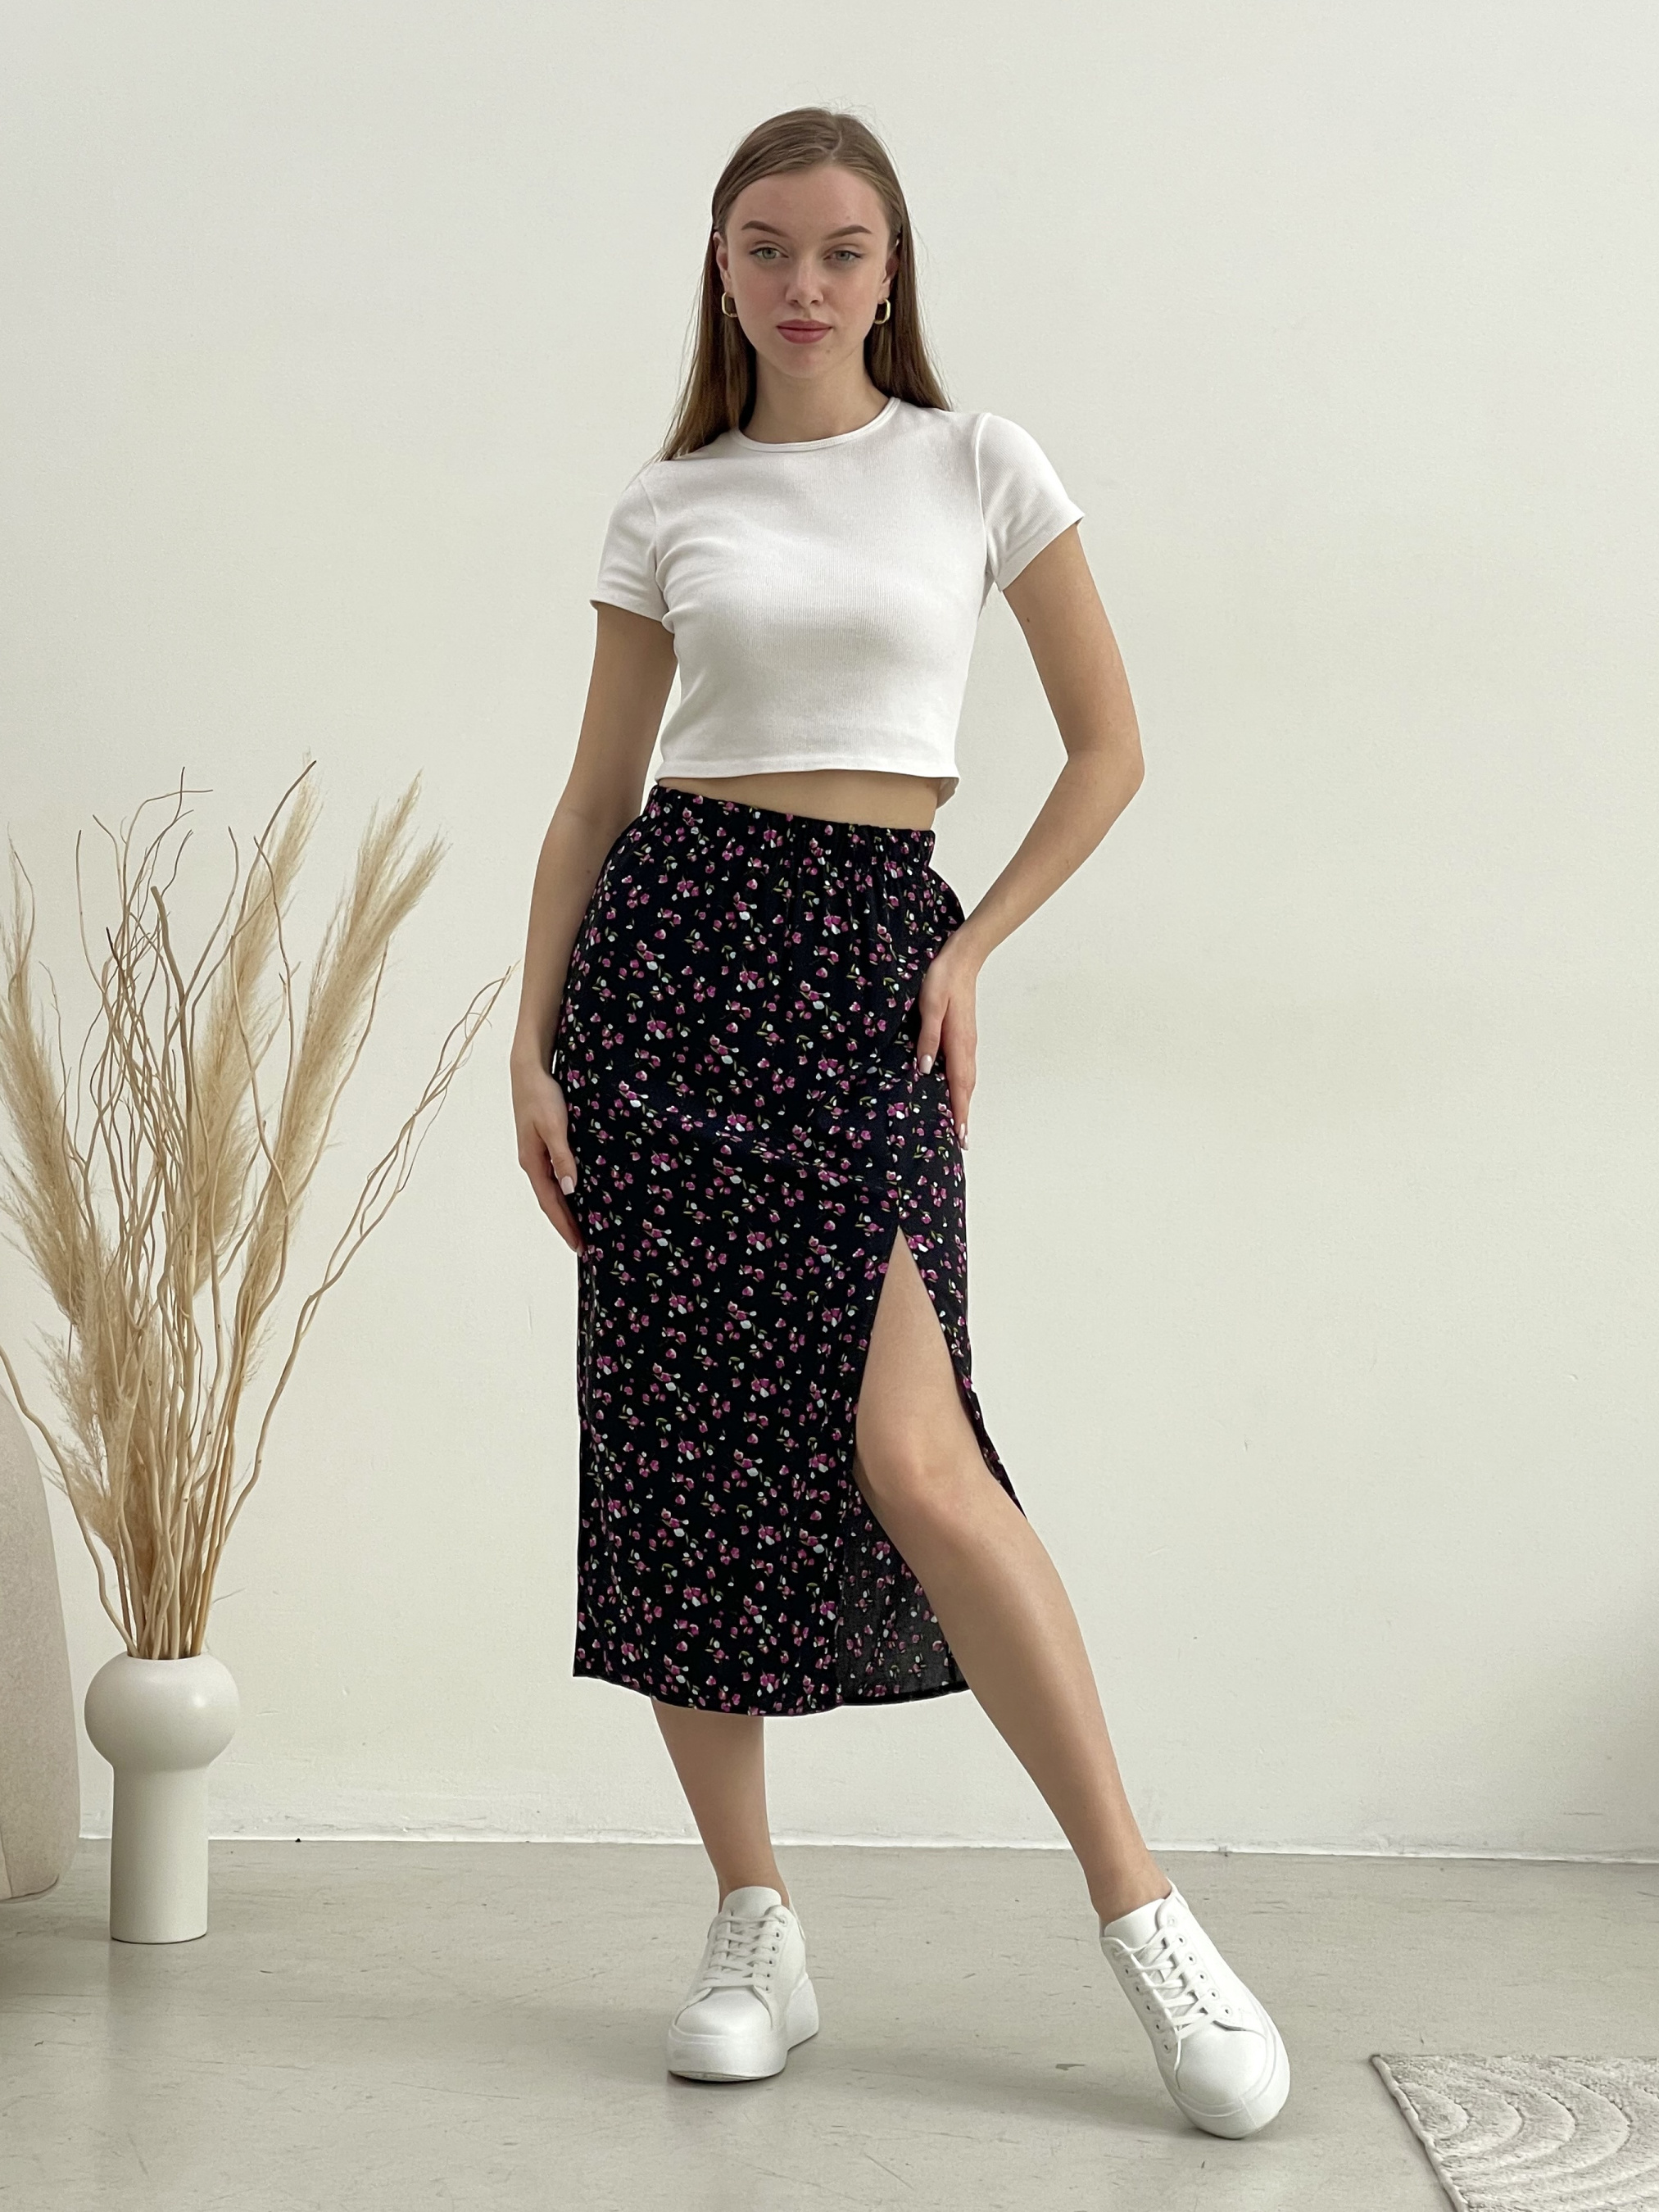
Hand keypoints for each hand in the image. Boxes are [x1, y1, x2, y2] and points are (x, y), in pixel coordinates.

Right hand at [512, 1057, 585, 1253]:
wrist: (528, 1070)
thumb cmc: (541, 1096)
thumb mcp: (554, 1126)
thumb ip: (562, 1158)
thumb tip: (570, 1189)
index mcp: (532, 1162)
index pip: (551, 1203)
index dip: (564, 1225)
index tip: (578, 1246)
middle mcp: (532, 1162)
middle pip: (550, 1200)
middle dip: (565, 1223)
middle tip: (583, 1245)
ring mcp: (536, 1154)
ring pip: (552, 1189)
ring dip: (565, 1209)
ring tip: (581, 1226)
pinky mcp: (542, 1143)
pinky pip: (554, 1174)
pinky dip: (565, 1189)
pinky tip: (577, 1193)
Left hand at [914, 933, 979, 1148]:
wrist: (962, 958)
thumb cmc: (942, 979)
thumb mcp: (929, 1006)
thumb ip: (928, 1037)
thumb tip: (925, 1068)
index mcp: (958, 1043)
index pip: (959, 1086)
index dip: (959, 1112)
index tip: (961, 1136)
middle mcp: (966, 1047)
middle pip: (967, 1088)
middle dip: (964, 1115)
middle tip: (963, 1141)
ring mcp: (967, 1042)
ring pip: (967, 1079)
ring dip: (964, 1102)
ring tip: (961, 1123)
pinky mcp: (964, 1035)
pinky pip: (965, 1068)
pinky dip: (962, 1086)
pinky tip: (956, 1089)